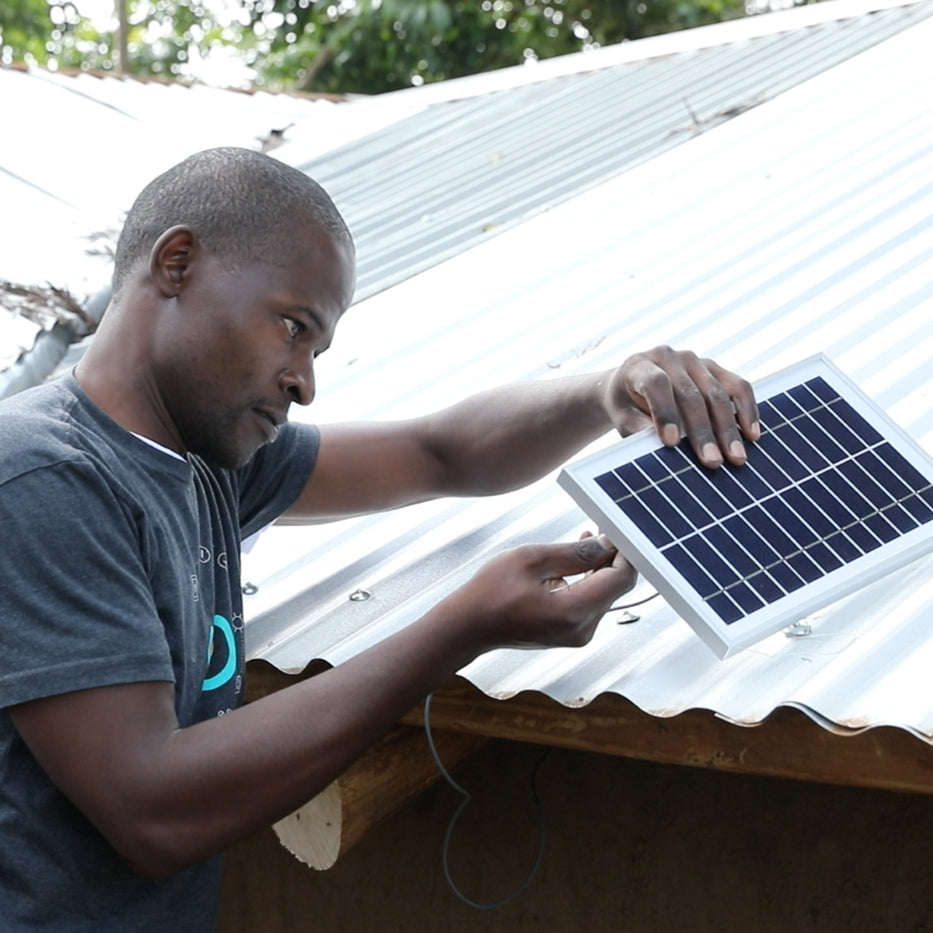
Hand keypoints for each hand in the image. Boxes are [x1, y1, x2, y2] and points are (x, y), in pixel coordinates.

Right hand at [445, 534, 635, 651]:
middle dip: (612, 556)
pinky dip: (587, 581)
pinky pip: (590, 603)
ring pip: (604, 594)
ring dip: (599, 567)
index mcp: (573, 612)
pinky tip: (572, 563)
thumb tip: (605, 544)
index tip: (617, 529)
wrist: (467, 626)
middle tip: (600, 528)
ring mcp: (577, 635)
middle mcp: (582, 629)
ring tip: (584, 539)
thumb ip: (574, 552)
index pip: (621, 578)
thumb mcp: (531, 559)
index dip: (625, 550)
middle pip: (616, 587)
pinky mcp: (570, 633)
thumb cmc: (490, 592)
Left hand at [603, 346, 759, 467]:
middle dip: (703, 431)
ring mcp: (695, 360)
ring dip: (729, 428)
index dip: (665, 413)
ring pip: (718, 392)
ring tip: (737, 457)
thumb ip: (638, 430)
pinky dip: (747, 410)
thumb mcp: (622, 418)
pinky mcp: (715, 368)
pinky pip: (738, 386)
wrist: (631, 383)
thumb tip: (663, 452)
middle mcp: (669, 357)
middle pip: (691, 394)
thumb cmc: (626, 405)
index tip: (671, 443)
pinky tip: (752, 435)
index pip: (656, 385)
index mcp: (639, 366)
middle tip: (713, 461)